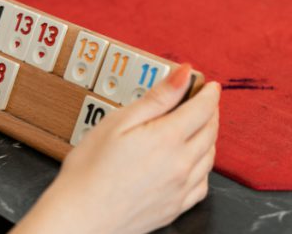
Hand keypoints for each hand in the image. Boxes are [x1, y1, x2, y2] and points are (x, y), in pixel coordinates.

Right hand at [13, 64, 220, 233]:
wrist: (80, 217)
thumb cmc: (90, 170)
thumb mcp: (118, 121)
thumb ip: (156, 97)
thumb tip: (182, 75)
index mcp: (168, 138)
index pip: (203, 109)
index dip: (208, 93)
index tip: (208, 85)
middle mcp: (181, 164)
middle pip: (210, 131)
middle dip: (210, 111)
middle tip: (204, 101)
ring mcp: (180, 188)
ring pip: (210, 157)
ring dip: (210, 137)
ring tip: (200, 126)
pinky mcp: (174, 207)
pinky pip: (203, 184)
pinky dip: (204, 167)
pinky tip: (193, 163)